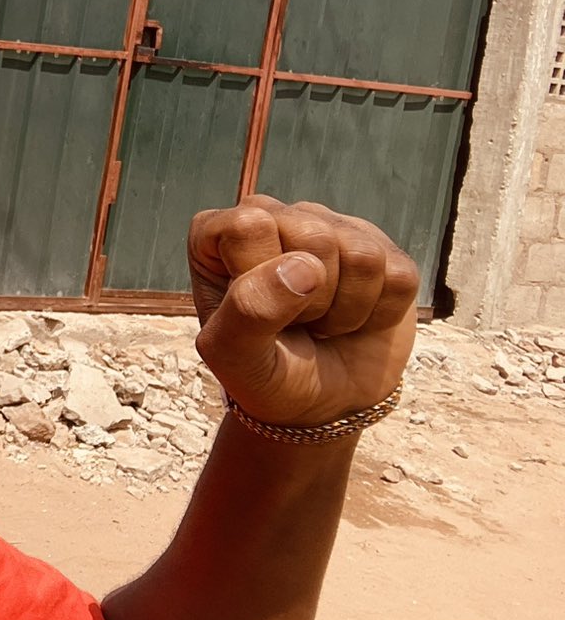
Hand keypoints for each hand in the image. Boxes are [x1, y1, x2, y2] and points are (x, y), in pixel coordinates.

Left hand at [188, 196, 417, 429]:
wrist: (317, 403)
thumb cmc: (263, 371)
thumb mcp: (234, 355)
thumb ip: (248, 310)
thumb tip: (304, 264)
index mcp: (218, 232)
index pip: (250, 225)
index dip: (262, 280)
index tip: (257, 312)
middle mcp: (275, 216)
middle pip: (315, 238)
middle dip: (311, 301)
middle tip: (296, 322)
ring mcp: (331, 228)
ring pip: (362, 256)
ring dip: (346, 310)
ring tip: (322, 321)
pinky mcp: (383, 251)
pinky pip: (400, 276)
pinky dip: (380, 314)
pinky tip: (356, 319)